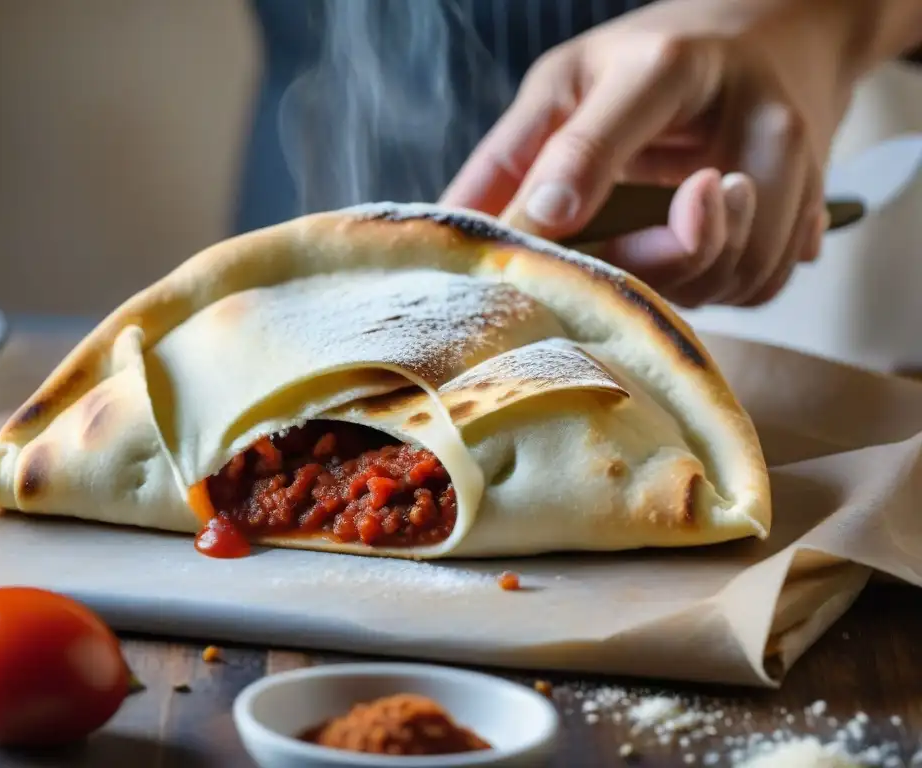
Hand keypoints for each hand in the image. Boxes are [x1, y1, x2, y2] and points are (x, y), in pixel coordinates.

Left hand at [440, 0, 863, 307]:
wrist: (777, 34)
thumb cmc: (653, 60)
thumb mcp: (571, 81)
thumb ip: (512, 154)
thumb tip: (449, 231)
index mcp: (668, 67)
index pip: (613, 133)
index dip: (573, 185)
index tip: (541, 224)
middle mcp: (748, 114)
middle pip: (692, 237)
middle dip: (631, 268)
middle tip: (602, 259)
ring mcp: (795, 161)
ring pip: (735, 274)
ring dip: (677, 288)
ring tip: (646, 253)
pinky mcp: (814, 200)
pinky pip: (763, 284)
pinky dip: (718, 291)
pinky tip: (690, 260)